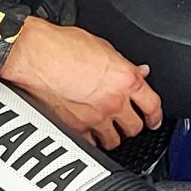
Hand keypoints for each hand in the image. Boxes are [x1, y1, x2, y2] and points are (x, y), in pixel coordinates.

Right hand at [0, 17, 162, 150]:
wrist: (35, 55)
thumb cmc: (63, 46)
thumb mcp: (103, 47)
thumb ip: (124, 64)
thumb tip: (139, 71)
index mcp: (125, 79)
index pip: (152, 105)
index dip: (156, 116)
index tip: (154, 120)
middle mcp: (113, 102)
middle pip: (135, 128)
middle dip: (133, 126)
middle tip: (127, 122)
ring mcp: (94, 118)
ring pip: (114, 140)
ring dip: (112, 135)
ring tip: (107, 129)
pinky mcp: (74, 128)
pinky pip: (90, 144)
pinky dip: (90, 141)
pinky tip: (88, 134)